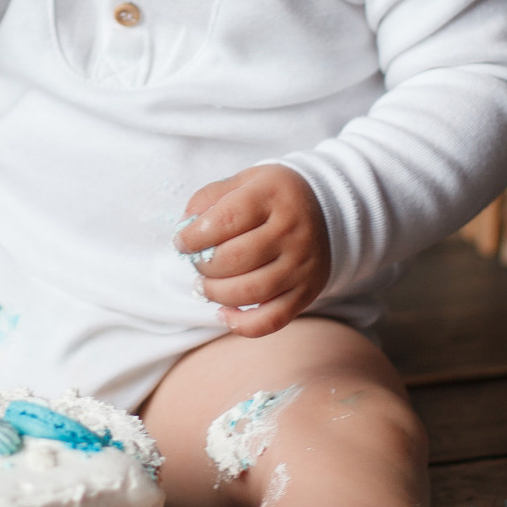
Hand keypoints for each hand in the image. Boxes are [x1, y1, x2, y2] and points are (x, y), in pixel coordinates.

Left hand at [176, 165, 332, 336]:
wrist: (324, 209)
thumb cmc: (268, 198)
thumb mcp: (240, 182)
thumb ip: (207, 200)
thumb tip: (184, 231)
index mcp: (271, 196)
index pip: (227, 219)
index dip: (194, 236)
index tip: (182, 242)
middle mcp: (292, 230)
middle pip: (236, 259)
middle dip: (204, 265)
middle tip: (197, 262)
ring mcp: (302, 264)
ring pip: (249, 292)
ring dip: (216, 293)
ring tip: (206, 284)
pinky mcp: (307, 291)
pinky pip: (272, 320)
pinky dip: (241, 324)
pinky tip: (224, 313)